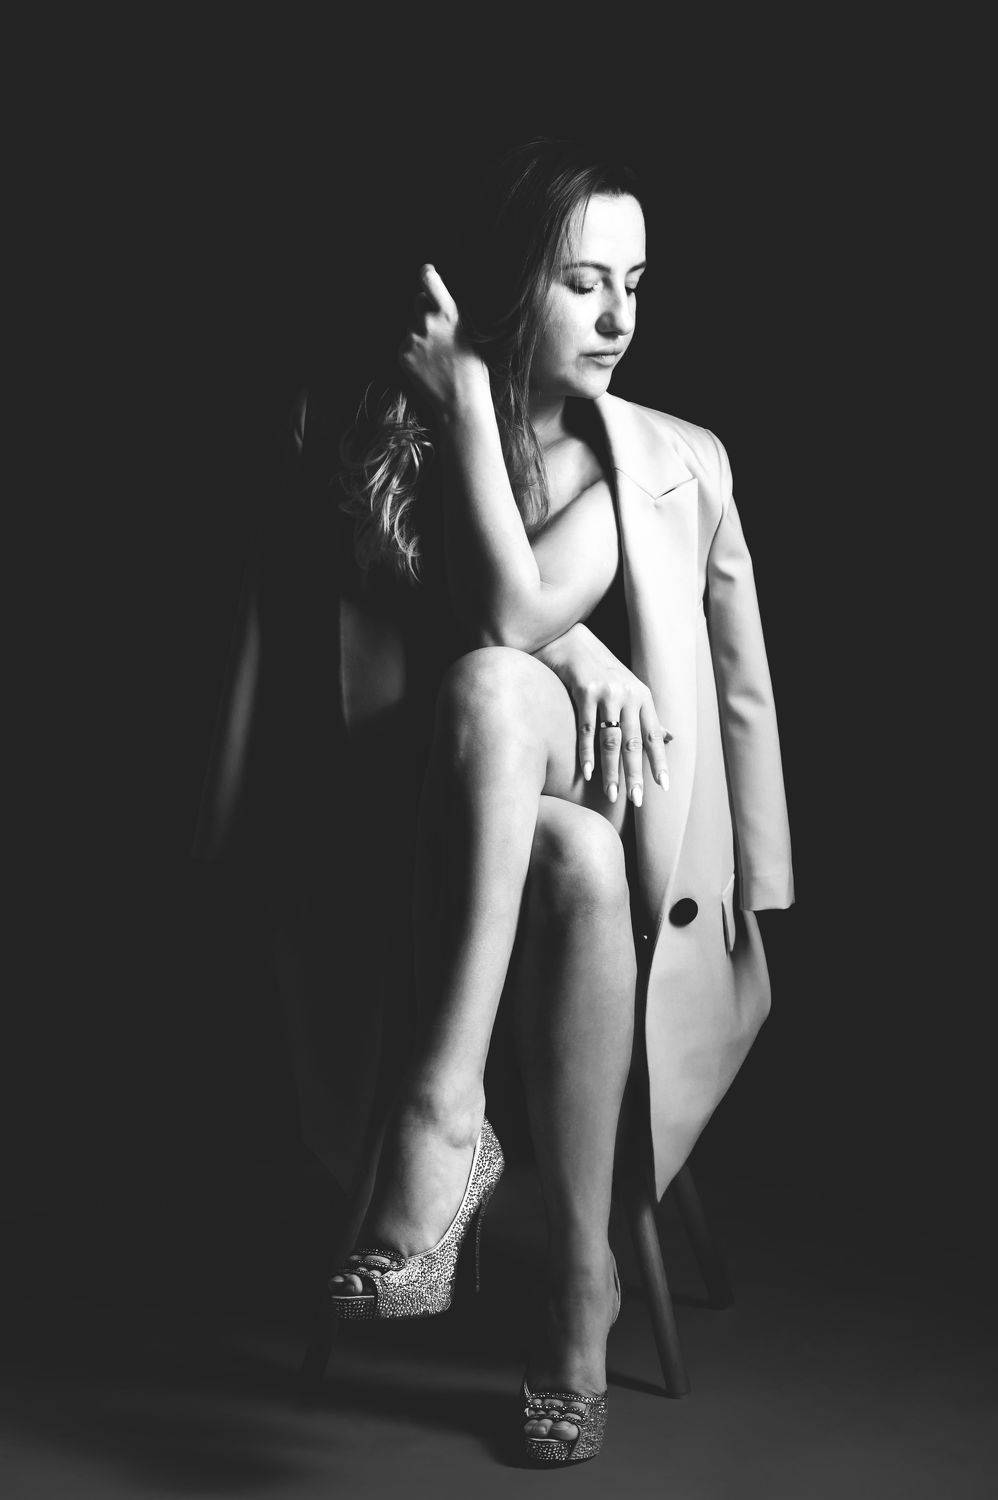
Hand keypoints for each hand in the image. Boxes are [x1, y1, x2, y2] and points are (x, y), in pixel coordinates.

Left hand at [397, 264, 490, 414]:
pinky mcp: (402, 354)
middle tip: (438, 334)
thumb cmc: (474, 370)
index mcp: (449, 313)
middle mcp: (427, 322)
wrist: (462, 402)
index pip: (428, 280)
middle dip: (424, 312)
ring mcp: (413, 339)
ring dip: (419, 334)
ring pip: (411, 326)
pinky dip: (413, 352)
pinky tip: (427, 366)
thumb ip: (451, 315)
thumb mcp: (471, 334)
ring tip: (436, 356)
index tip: (426, 274)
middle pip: (418, 303)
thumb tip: (436, 302)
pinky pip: (405, 344)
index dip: (426, 274)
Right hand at [536, 624, 671, 805]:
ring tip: (612, 794)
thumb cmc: (602, 672)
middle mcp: (629, 695)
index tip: (663, 786)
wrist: (573, 643)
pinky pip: (587, 729)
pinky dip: (587, 753)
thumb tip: (671, 739)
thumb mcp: (630, 691)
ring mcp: (607, 693)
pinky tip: (588, 772)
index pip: (653, 735)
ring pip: (611, 740)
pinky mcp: (585, 692)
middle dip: (635, 774)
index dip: (659, 761)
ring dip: (611, 770)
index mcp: (643, 696)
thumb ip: (647, 717)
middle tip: (636, 800)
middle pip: (633, 742)